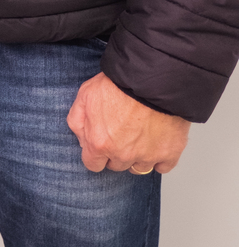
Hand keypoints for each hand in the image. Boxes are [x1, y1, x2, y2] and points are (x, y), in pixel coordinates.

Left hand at [66, 70, 188, 174]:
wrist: (152, 78)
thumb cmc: (119, 84)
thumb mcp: (85, 96)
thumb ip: (77, 121)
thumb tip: (82, 139)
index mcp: (100, 144)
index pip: (93, 164)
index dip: (96, 153)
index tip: (102, 144)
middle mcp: (123, 154)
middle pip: (117, 165)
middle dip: (117, 152)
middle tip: (123, 133)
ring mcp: (147, 156)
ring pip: (139, 168)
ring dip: (138, 157)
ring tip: (140, 137)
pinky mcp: (169, 152)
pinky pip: (163, 167)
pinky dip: (160, 158)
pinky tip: (157, 144)